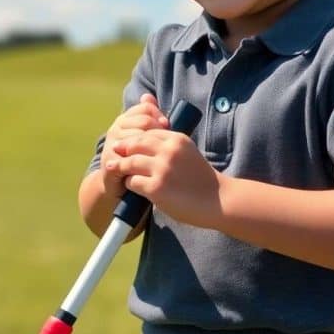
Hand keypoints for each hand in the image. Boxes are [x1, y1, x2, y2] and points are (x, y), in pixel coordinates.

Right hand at [98, 93, 168, 197]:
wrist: (117, 185)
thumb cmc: (136, 160)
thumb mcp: (144, 138)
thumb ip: (149, 119)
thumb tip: (148, 96)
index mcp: (125, 120)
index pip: (145, 108)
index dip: (159, 115)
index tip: (167, 126)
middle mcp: (116, 129)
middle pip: (144, 122)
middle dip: (158, 130)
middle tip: (167, 141)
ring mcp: (112, 145)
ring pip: (139, 139)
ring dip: (152, 146)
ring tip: (162, 154)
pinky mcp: (111, 162)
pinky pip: (130, 158)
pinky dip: (143, 161)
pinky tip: (153, 165)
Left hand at [106, 129, 221, 227]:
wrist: (220, 201)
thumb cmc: (203, 179)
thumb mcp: (188, 153)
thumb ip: (170, 146)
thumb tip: (147, 141)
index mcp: (177, 139)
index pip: (147, 132)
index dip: (134, 138)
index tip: (125, 143)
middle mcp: (168, 151)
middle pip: (135, 143)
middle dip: (123, 148)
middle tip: (114, 151)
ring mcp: (162, 169)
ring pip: (130, 162)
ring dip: (121, 167)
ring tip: (113, 168)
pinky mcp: (156, 188)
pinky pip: (132, 182)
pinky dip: (129, 184)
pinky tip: (130, 186)